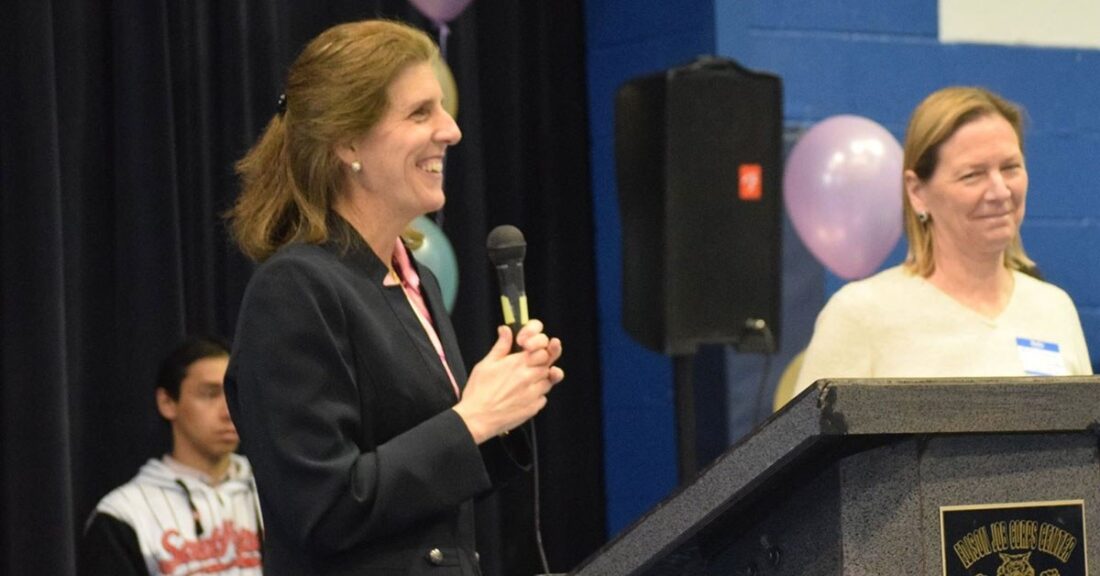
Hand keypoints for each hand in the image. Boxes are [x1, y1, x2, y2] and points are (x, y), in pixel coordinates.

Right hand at [453, 320, 563, 443]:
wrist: (477, 419)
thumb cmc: (478, 392)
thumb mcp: (486, 364)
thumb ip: (501, 346)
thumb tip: (506, 330)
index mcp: (517, 363)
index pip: (543, 349)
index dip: (541, 348)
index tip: (533, 351)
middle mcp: (529, 377)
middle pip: (548, 364)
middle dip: (542, 364)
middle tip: (531, 367)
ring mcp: (533, 394)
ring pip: (548, 382)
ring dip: (540, 380)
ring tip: (524, 383)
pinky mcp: (534, 408)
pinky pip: (543, 398)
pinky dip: (537, 396)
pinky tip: (523, 396)